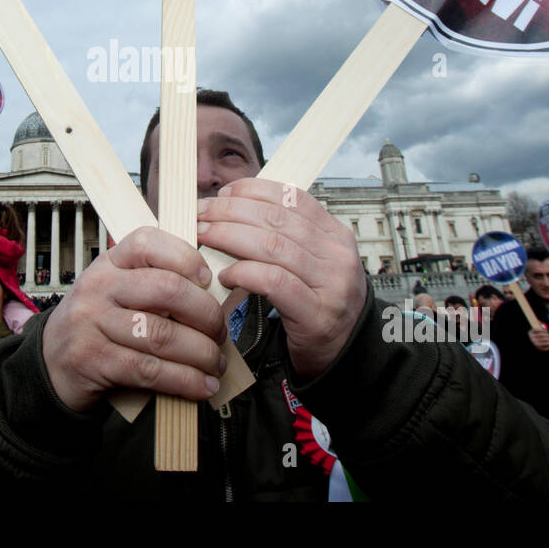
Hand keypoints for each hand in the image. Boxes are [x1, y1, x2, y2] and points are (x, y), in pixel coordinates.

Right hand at [40, 226, 226, 412]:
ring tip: (216, 364)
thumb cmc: (97, 324)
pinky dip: (185, 381)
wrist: (50, 362)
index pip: (148, 243)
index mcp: (109, 263)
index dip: (186, 258)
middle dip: (206, 314)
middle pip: (166, 290)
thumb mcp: (116, 292)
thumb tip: (214, 299)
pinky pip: (150, 370)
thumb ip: (153, 284)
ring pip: (162, 335)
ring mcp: (93, 323)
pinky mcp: (94, 360)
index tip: (208, 280)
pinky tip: (202, 386)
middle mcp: (99, 287)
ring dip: (201, 353)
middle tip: (220, 332)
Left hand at [197, 178, 363, 378]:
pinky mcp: (317, 313)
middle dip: (231, 212)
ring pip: (273, 246)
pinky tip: (225, 275)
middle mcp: (337, 255)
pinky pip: (274, 281)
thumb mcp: (311, 263)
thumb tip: (231, 208)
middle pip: (277, 219)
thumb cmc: (318, 306)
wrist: (347, 356)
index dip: (253, 191)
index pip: (292, 198)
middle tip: (201, 214)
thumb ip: (282, 237)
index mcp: (336, 235)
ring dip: (230, 237)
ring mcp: (331, 284)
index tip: (223, 193)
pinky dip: (244, 273)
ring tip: (205, 237)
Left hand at [527, 327, 548, 351]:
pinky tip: (546, 331)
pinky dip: (543, 331)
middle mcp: (533, 340)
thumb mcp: (541, 348)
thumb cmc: (537, 344)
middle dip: (548, 339)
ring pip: (541, 335)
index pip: (542, 345)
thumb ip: (546, 348)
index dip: (548, 344)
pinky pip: (538, 330)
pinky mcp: (531, 331)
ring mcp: (532, 336)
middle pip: (542, 339)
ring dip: (547, 335)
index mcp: (535, 345)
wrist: (528, 339)